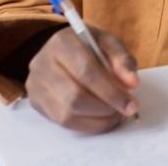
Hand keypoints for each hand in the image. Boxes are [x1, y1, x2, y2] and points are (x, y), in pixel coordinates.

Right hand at [24, 25, 140, 131]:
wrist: (62, 50)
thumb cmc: (89, 46)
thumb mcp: (108, 43)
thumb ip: (122, 60)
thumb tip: (132, 83)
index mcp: (62, 42)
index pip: (86, 71)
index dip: (111, 91)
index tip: (132, 104)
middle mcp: (42, 63)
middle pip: (74, 96)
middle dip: (105, 108)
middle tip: (125, 110)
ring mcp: (35, 85)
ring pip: (67, 114)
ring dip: (97, 119)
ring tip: (115, 114)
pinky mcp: (36, 102)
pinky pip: (62, 122)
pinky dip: (86, 124)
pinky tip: (100, 118)